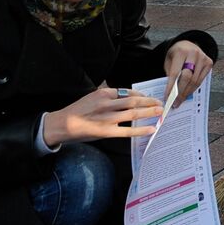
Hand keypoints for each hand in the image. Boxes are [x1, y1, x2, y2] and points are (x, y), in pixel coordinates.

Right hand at [44, 87, 163, 145]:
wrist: (62, 124)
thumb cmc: (78, 110)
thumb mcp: (92, 96)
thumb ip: (108, 95)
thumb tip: (123, 93)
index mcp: (104, 94)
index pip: (129, 93)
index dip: (142, 96)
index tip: (149, 98)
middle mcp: (107, 104)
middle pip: (134, 102)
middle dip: (150, 102)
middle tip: (161, 103)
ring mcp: (107, 118)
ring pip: (133, 114)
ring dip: (149, 112)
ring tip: (161, 112)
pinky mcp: (106, 131)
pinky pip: (128, 131)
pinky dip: (141, 129)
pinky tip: (152, 128)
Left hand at [165, 41, 212, 97]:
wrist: (187, 44)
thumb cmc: (176, 54)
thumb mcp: (169, 60)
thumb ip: (170, 73)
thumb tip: (172, 92)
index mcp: (181, 52)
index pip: (176, 73)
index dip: (171, 87)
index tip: (167, 97)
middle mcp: (194, 53)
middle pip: (187, 78)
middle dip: (180, 92)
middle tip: (175, 102)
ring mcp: (203, 58)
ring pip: (195, 80)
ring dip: (187, 92)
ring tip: (181, 100)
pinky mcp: (209, 62)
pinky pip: (201, 79)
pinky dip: (194, 88)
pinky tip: (188, 92)